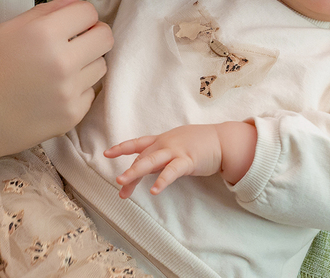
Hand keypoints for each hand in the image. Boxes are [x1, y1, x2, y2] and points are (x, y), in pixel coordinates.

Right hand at [0, 0, 111, 187]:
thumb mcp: (7, 29)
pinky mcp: (72, 116)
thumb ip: (46, 10)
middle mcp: (63, 61)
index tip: (69, 23)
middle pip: (105, 37)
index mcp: (44, 33)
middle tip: (73, 42)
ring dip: (86, 63)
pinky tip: (53, 91)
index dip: (79, 14)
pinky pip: (90, 93)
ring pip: (101, 65)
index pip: (88, 12)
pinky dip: (77, 89)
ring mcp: (70, 91)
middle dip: (92, 35)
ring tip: (59, 69)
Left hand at [105, 121, 257, 198]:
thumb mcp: (177, 147)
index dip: (121, 148)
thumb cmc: (200, 144)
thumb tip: (148, 168)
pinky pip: (172, 171)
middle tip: (117, 183)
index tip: (107, 153)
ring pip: (151, 161)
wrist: (222, 140)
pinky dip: (162, 181)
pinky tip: (154, 190)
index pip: (137, 143)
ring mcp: (175, 151)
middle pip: (142, 157)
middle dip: (129, 171)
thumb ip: (162, 156)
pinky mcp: (188, 160)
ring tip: (123, 184)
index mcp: (161, 140)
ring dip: (135, 172)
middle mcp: (165, 144)